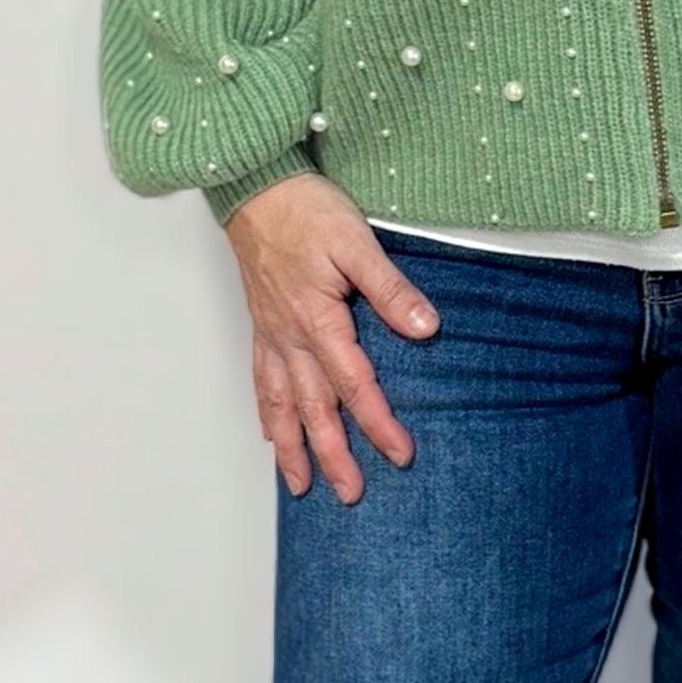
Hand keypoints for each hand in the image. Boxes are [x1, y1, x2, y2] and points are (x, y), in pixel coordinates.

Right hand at [223, 175, 441, 502]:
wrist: (256, 187)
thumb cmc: (305, 209)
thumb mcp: (358, 242)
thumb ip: (391, 290)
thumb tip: (425, 329)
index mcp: (318, 321)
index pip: (354, 386)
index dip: (378, 424)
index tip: (400, 454)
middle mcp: (289, 337)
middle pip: (313, 410)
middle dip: (332, 456)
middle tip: (351, 495)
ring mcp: (271, 333)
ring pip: (279, 404)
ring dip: (291, 448)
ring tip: (299, 485)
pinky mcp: (261, 324)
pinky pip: (260, 381)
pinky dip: (265, 414)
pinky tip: (270, 433)